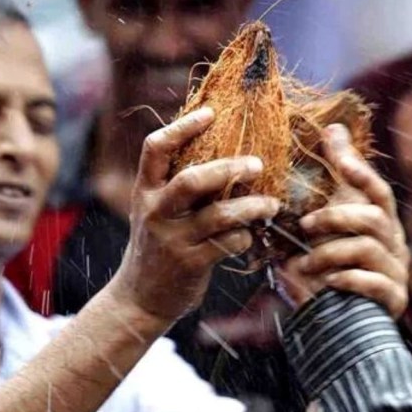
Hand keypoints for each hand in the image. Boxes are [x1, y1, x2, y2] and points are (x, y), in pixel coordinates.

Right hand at [110, 108, 280, 322]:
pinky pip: (228, 243)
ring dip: (251, 207)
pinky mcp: (191, 263)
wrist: (140, 299)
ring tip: (271, 204)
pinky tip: (250, 235)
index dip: (183, 126)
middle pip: (192, 180)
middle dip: (229, 169)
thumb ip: (176, 183)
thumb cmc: (157, 244)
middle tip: (258, 164)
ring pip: (218, 215)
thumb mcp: (155, 210)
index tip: (211, 112)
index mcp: (144, 190)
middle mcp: (155, 211)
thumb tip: (219, 146)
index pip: (155, 148)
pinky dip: (245, 236)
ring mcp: (172, 239)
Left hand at [278, 124, 409, 318]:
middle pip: (374, 217)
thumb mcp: (335, 220)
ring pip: (368, 249)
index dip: (361, 172)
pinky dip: (347, 280)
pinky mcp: (393, 299)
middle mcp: (395, 243)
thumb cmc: (340, 264)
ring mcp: (396, 271)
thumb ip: (337, 179)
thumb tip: (333, 127)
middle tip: (304, 225)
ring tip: (302, 264)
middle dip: (335, 217)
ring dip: (329, 253)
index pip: (378, 190)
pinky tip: (327, 283)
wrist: (346, 322)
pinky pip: (373, 284)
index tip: (339, 158)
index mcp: (382, 222)